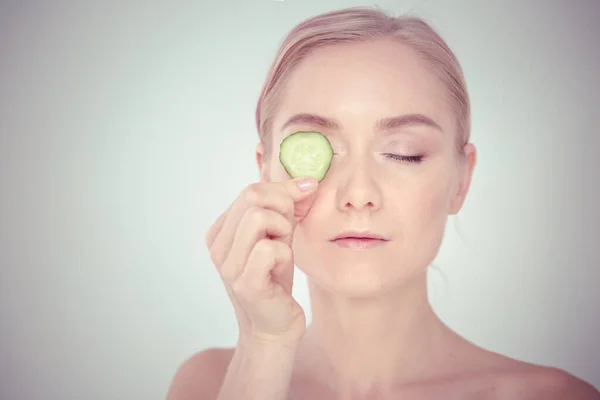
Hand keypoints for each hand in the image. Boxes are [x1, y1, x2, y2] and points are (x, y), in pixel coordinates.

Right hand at [206, 177, 317, 346]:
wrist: (275, 324)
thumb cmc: (275, 278)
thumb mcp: (279, 235)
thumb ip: (286, 206)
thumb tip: (308, 180)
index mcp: (221, 231)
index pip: (250, 190)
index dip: (283, 192)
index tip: (301, 203)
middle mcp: (218, 247)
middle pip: (252, 197)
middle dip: (282, 208)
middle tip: (287, 233)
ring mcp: (228, 266)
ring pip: (258, 218)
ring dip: (283, 230)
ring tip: (283, 249)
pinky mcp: (245, 283)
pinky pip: (270, 249)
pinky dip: (285, 255)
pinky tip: (281, 270)